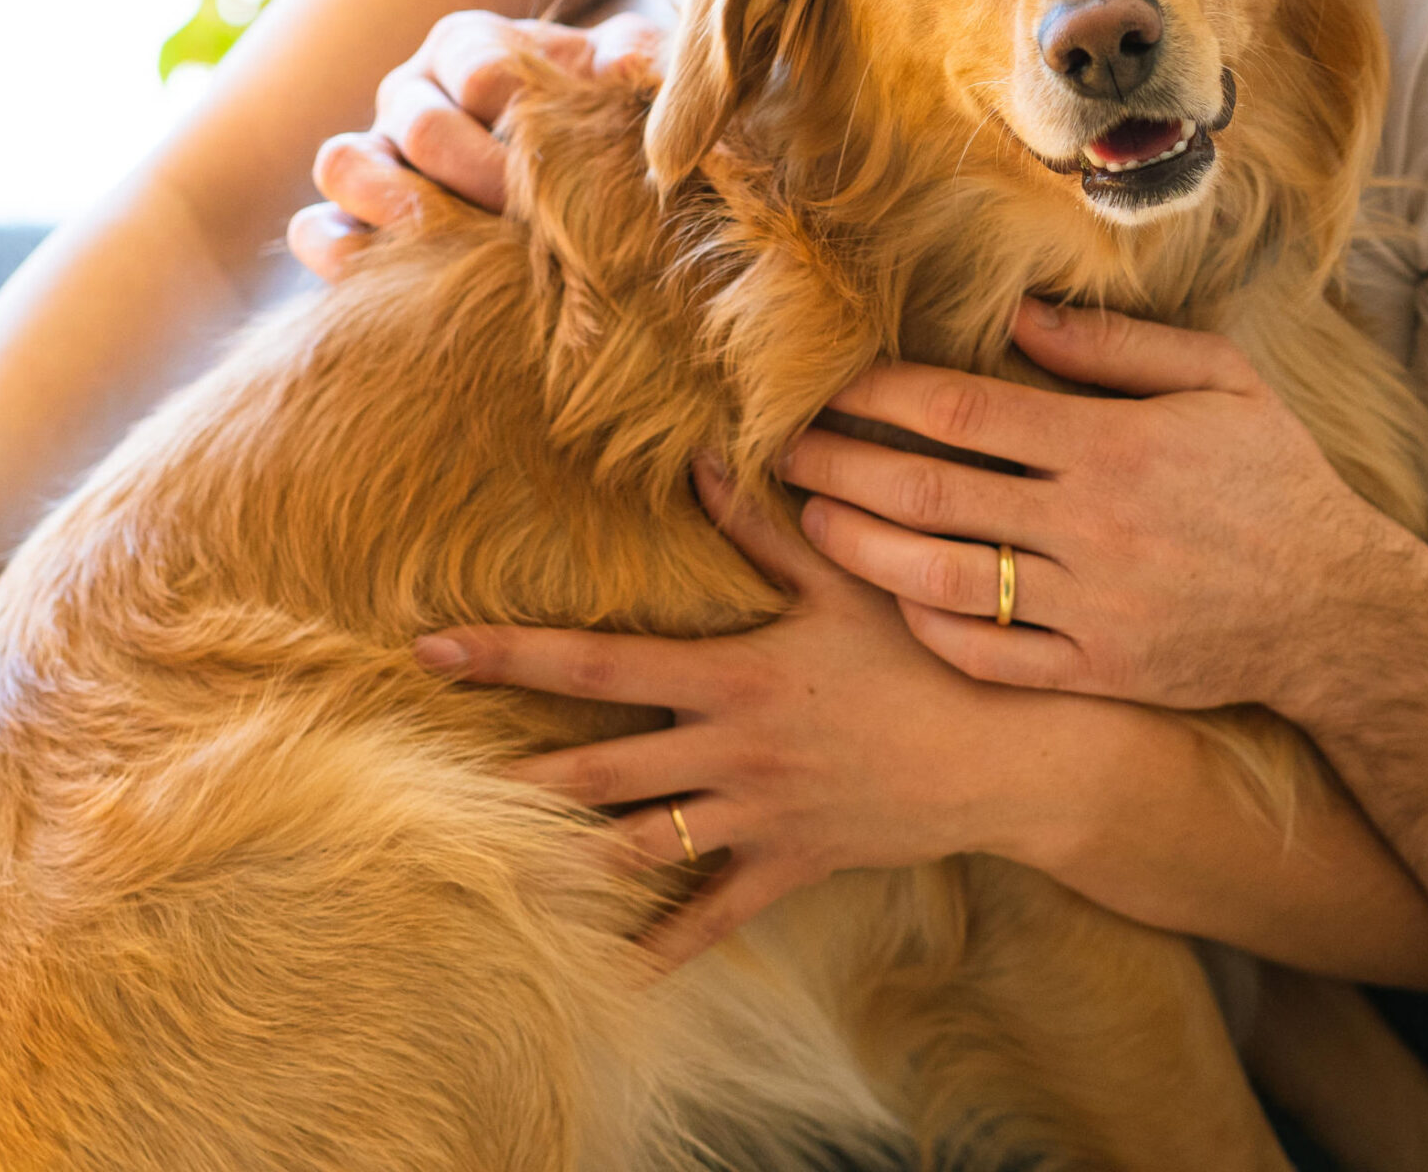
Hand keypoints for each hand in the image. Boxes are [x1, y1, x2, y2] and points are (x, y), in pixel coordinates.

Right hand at [289, 10, 661, 277]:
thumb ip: (637, 55)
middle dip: (482, 177)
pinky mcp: (348, 212)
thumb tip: (624, 65)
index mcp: (470, 44)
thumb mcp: (623, 72)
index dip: (523, 118)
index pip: (481, 71)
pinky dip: (342, 253)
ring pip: (346, 164)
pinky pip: (314, 228)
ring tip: (467, 247)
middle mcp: (410, 90)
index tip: (566, 157)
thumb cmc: (594, 109)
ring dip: (405, 210)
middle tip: (532, 220)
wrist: (563, 166)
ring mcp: (372, 150)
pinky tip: (399, 282)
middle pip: (422, 126)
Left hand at [414, 458, 1072, 969]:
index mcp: (734, 674)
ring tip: (491, 852)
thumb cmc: (928, 648)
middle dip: (509, 767)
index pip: (599, 664)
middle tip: (420, 771)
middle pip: (594, 769)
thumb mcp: (849, 578)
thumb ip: (767, 523)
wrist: (1006, 749)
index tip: (432, 647)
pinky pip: (709, 921)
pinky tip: (601, 971)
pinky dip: (655, 948)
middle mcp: (729, 752)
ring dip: (563, 850)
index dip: (512, 653)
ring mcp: (754, 817)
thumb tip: (702, 455)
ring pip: (635, 846)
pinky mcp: (787, 865)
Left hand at [792, 300, 1413, 719]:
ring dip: (862, 548)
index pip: (966, 413)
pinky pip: (985, 655)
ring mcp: (1088, 607)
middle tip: (785, 444)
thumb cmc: (1274, 477)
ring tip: (813, 517)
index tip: (830, 382)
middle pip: (932, 494)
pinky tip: (891, 598)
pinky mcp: (1093, 671)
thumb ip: (1117, 348)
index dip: (884, 395)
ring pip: (942, 580)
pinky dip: (927, 627)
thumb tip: (1019, 313)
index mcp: (1113, 445)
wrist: (1335, 608)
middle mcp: (1090, 527)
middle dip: (845, 464)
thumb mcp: (1219, 380)